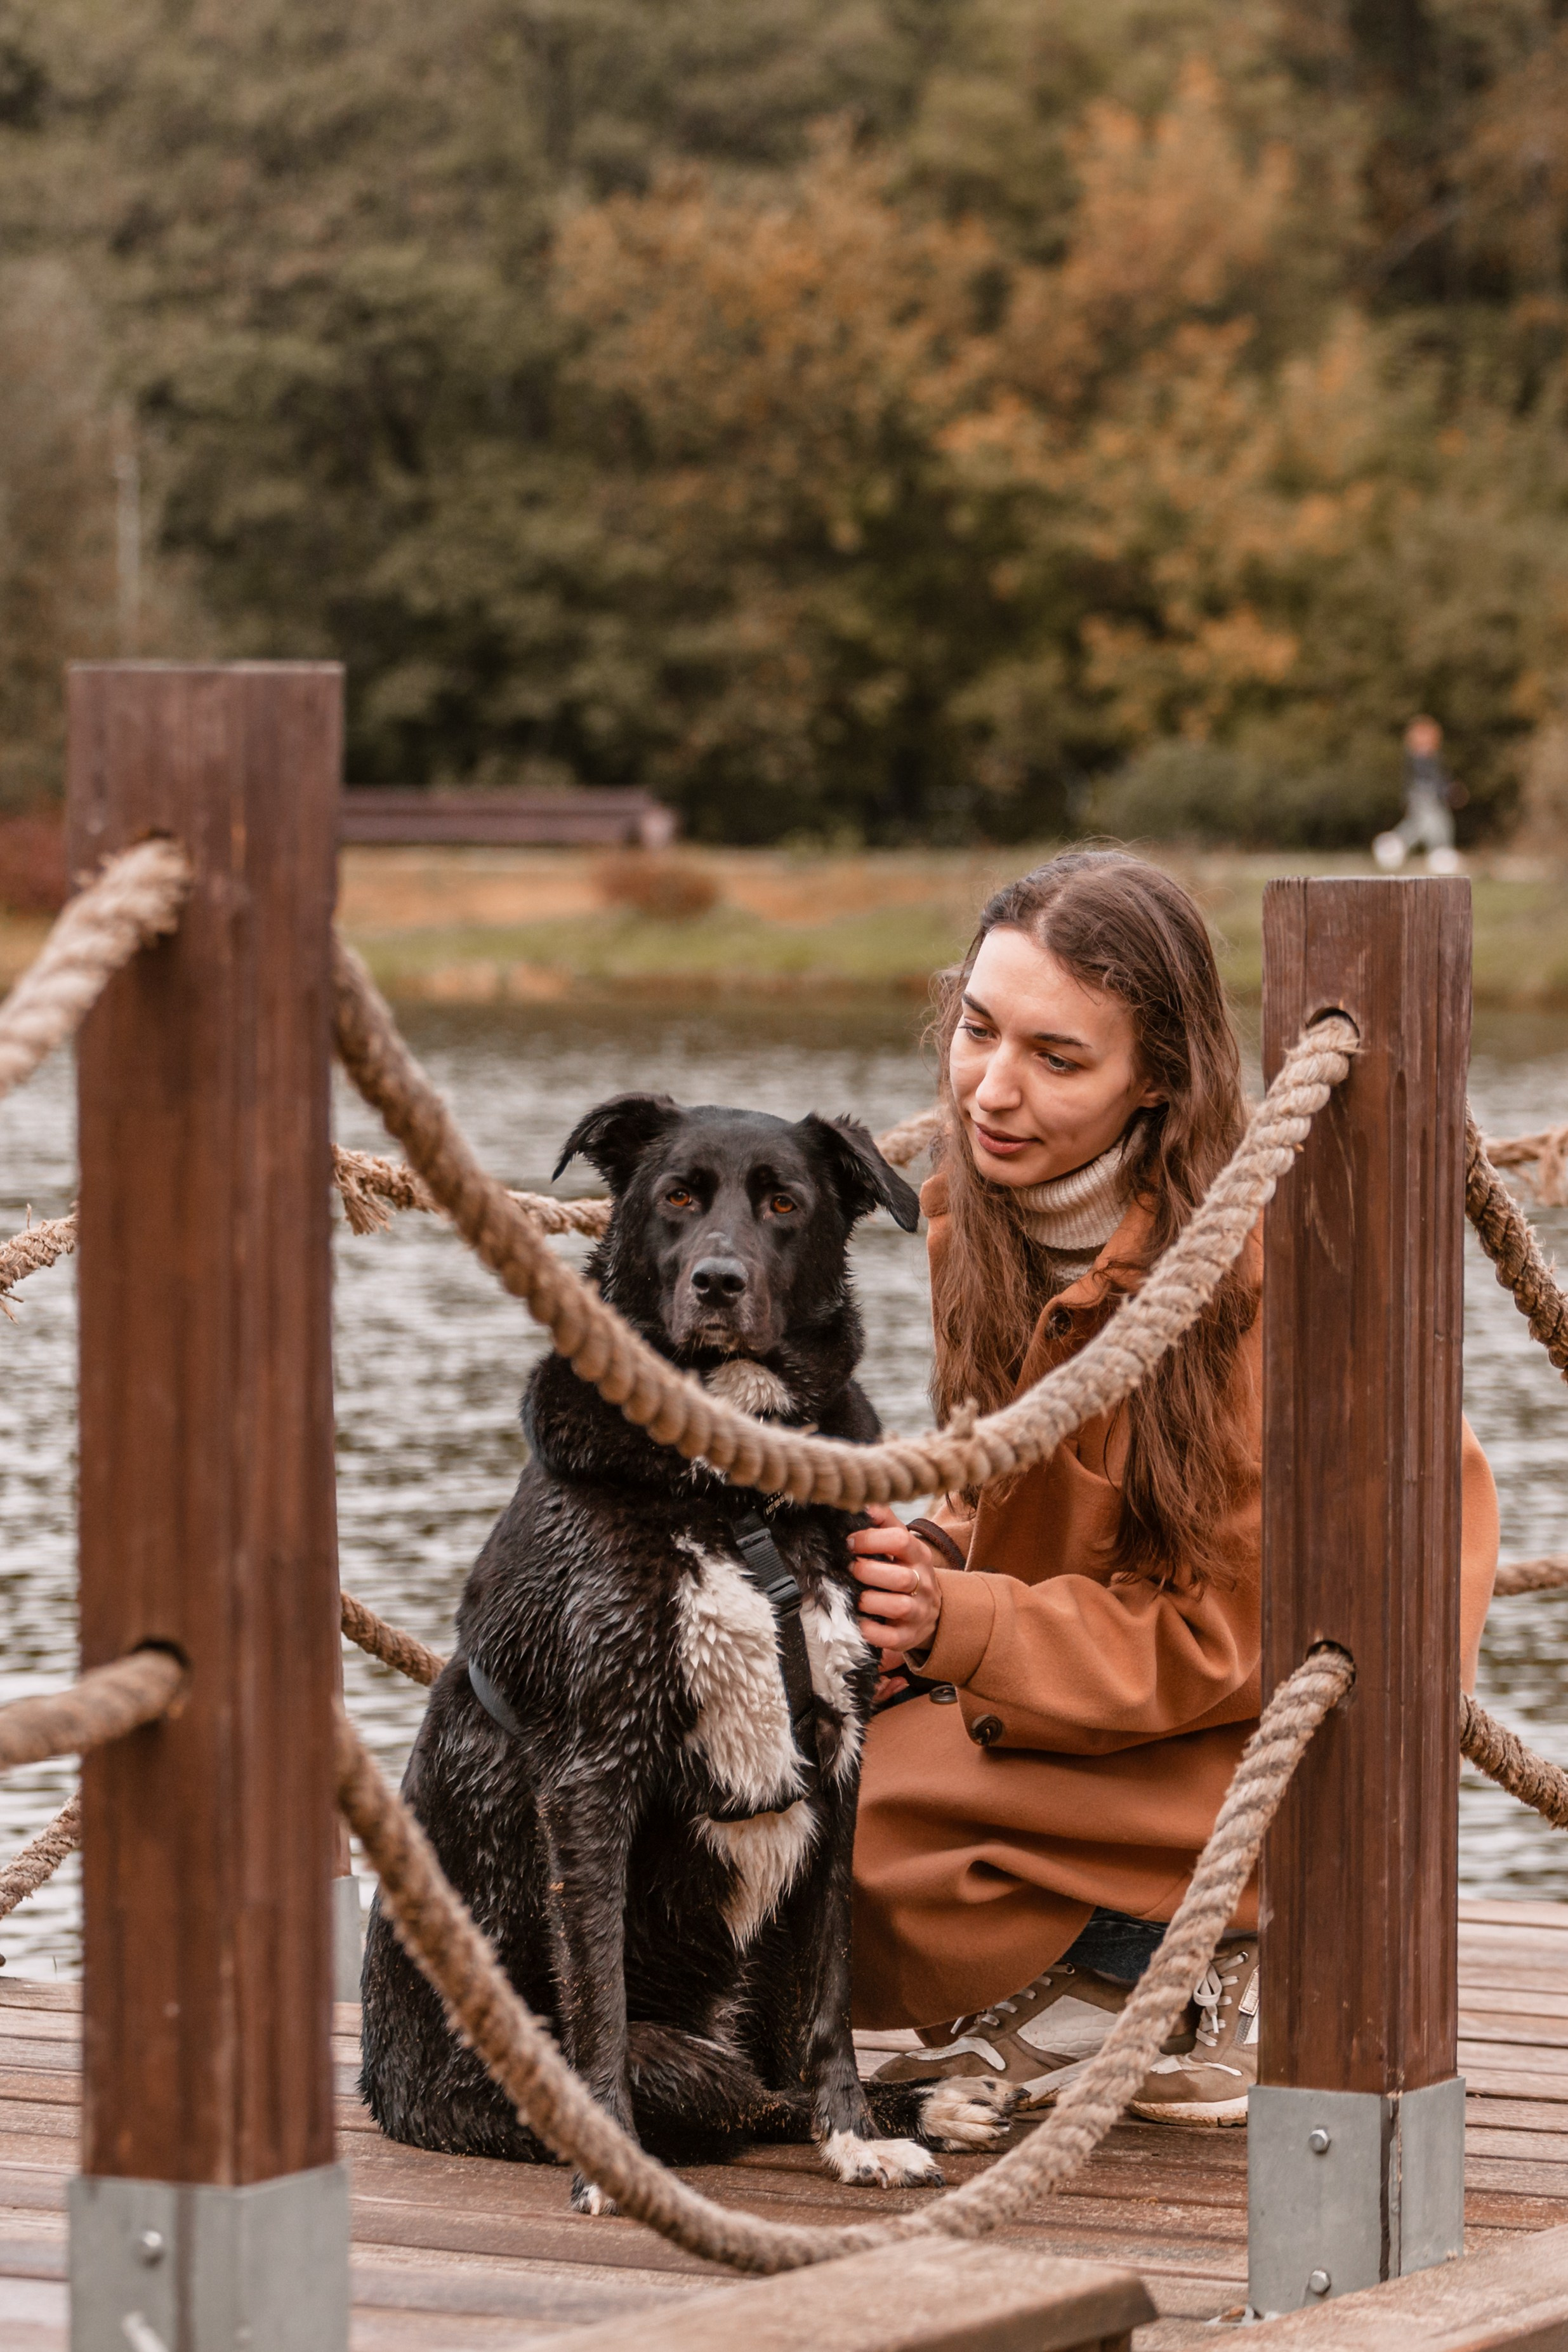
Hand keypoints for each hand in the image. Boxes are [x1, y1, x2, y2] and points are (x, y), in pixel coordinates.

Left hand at [848, 1503, 944, 1657]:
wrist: (932, 1610)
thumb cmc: (906, 1570)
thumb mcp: (902, 1545)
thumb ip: (885, 1523)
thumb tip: (865, 1502)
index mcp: (918, 1555)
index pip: (901, 1540)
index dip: (872, 1539)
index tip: (850, 1542)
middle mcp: (923, 1582)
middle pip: (901, 1576)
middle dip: (869, 1572)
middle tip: (852, 1569)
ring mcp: (918, 1611)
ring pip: (899, 1606)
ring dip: (871, 1601)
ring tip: (857, 1598)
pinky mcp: (909, 1636)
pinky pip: (892, 1638)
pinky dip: (873, 1631)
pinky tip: (861, 1623)